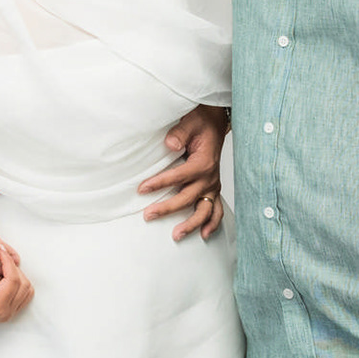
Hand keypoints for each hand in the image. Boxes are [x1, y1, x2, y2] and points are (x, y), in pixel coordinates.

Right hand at [0, 239, 32, 325]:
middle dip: (12, 268)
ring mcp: (6, 314)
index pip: (14, 279)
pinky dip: (14, 283)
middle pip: (24, 285)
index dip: (8, 261)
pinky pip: (20, 295)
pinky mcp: (4, 311)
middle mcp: (5, 313)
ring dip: (15, 276)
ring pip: (25, 291)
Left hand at [137, 104, 226, 239]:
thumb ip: (179, 133)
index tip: (142, 189)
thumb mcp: (189, 123)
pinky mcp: (213, 188)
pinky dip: (212, 223)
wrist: (215, 122)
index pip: (179, 176)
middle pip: (188, 197)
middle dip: (168, 208)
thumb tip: (170, 144)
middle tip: (148, 215)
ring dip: (191, 224)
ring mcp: (213, 185)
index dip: (160, 183)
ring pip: (204, 210)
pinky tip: (204, 234)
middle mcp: (210, 177)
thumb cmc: (200, 123)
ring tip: (176, 235)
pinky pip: (216, 210)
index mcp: (203, 162)